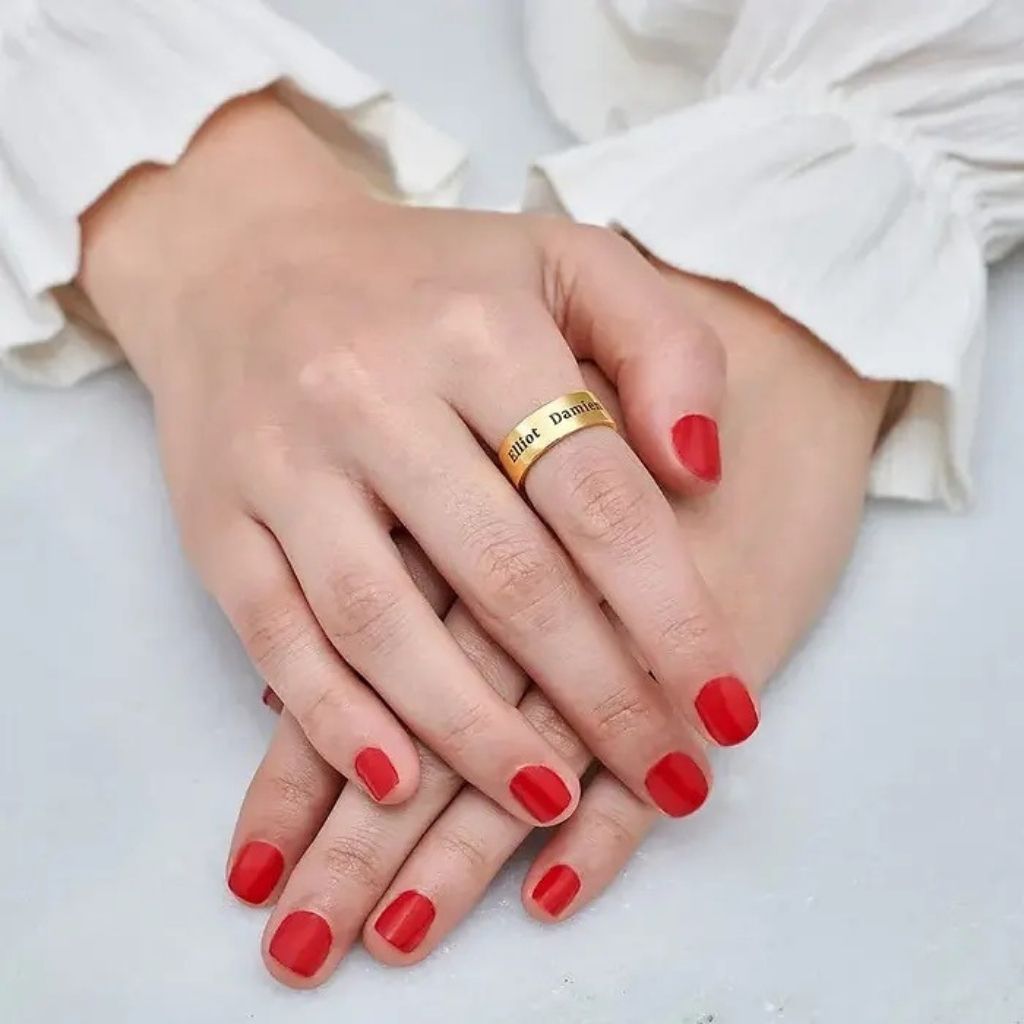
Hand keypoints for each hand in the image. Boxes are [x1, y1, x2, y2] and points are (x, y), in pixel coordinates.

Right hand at [79, 94, 751, 823]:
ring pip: (383, 623)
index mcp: (479, 330)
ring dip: (473, 733)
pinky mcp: (217, 518)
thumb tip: (703, 475)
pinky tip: (398, 779)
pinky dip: (335, 718)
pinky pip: (274, 636)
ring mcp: (284, 462)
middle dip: (597, 697)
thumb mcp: (566, 262)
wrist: (244, 259)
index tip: (727, 711)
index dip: (673, 617)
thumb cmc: (429, 277)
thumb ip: (664, 346)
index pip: (599, 500)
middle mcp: (372, 393)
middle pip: (504, 576)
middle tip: (666, 779)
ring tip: (552, 802)